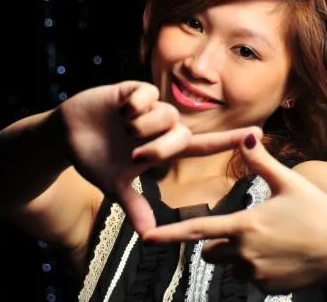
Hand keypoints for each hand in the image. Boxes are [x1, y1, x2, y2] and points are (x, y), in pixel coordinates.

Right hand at [56, 81, 261, 235]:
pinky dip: (132, 105)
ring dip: (141, 127)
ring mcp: (150, 108)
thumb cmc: (95, 158)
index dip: (229, 140)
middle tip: (133, 153)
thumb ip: (135, 206)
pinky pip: (146, 95)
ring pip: (166, 115)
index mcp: (164, 148)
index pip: (203, 145)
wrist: (68, 136)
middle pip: (180, 134)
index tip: (258, 134)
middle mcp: (163, 127)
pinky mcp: (134, 90)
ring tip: (122, 128)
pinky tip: (120, 109)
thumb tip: (148, 236)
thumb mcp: (115, 185)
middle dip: (157, 147)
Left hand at [142, 134, 326, 293]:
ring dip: (238, 254)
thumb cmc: (320, 213)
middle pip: (211, 249)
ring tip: (270, 240)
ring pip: (230, 265)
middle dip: (218, 240)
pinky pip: (249, 277)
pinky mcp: (267, 287)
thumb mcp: (290, 182)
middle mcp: (245, 254)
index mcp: (245, 226)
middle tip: (246, 226)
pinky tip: (280, 254)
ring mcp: (256, 274)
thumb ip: (262, 162)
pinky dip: (256, 267)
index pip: (197, 230)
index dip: (169, 235)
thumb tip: (246, 137)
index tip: (146, 237)